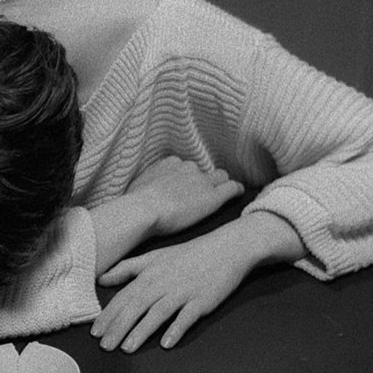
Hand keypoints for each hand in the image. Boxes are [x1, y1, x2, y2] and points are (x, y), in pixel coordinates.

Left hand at [90, 212, 303, 352]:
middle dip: (118, 327)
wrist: (225, 249)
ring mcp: (182, 292)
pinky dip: (176, 329)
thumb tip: (102, 279)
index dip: (108, 315)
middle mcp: (162, 284)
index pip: (123, 297)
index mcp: (149, 274)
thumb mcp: (154, 257)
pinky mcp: (202, 301)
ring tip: (127, 348)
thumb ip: (127, 268)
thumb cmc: (188, 255)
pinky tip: (166, 344)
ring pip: (157, 313)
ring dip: (141, 332)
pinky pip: (186, 317)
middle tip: (104, 346)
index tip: (95, 331)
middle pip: (135, 307)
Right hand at [127, 156, 243, 236]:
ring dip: (220, 184)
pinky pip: (232, 187)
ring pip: (220, 176)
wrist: (142, 209)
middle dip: (204, 180)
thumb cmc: (134, 202)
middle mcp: (187, 168)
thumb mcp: (137, 186)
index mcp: (169, 163)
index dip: (187, 178)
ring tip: (221, 194)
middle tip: (200, 195)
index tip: (184, 188)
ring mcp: (201, 181)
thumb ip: (147, 184)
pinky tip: (238, 194)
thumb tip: (141, 192)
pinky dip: (236, 190)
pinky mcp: (213, 196)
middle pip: (204, 170)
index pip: (185, 167)